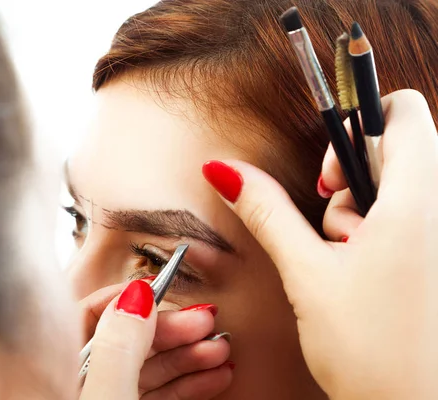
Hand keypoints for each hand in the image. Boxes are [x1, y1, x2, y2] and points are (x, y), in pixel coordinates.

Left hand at [79, 282, 232, 398]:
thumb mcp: (107, 397)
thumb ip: (119, 347)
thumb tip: (137, 294)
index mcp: (58, 366)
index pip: (88, 313)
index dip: (128, 297)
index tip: (163, 286)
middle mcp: (79, 380)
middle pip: (126, 339)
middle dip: (171, 329)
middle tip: (206, 320)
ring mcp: (105, 397)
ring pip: (147, 368)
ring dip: (188, 356)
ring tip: (221, 349)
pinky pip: (156, 394)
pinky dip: (186, 385)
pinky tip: (215, 376)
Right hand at [202, 90, 437, 398]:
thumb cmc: (377, 355)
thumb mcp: (308, 274)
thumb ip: (266, 212)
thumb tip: (226, 172)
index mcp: (420, 200)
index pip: (399, 112)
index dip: (353, 127)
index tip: (327, 175)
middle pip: (394, 152)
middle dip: (350, 186)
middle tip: (336, 232)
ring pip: (399, 191)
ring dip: (363, 219)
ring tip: (351, 265)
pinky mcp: (437, 257)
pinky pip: (412, 221)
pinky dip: (383, 238)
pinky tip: (370, 278)